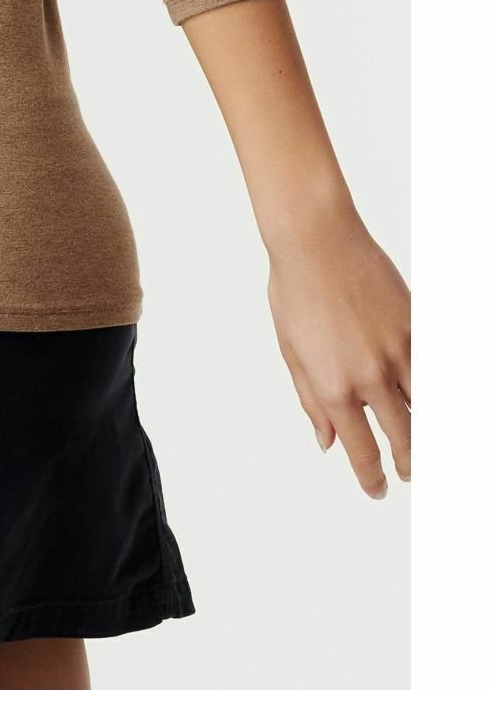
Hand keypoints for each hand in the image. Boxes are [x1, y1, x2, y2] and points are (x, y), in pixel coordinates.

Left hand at [266, 205, 410, 498]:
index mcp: (334, 387)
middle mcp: (370, 376)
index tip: (376, 488)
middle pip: (405, 439)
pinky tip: (428, 402)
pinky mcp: (416, 326)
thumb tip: (328, 442)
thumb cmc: (295, 289)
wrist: (316, 239)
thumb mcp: (292, 351)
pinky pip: (433, 370)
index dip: (371, 477)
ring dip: (428, 436)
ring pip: (427, 409)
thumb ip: (312, 401)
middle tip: (408, 473)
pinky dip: (433, 391)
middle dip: (408, 464)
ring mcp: (398, 351)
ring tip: (424, 449)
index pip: (362, 450)